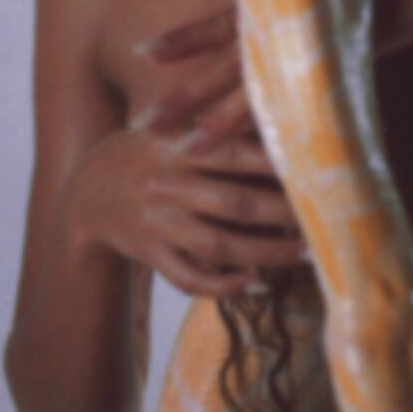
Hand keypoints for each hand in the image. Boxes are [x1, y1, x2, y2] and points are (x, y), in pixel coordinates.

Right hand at [66, 7, 307, 299]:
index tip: (319, 173)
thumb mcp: (171, 130)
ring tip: (305, 254)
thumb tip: (281, 125)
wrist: (86, 194)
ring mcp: (156, 223)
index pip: (235, 154)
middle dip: (285, 214)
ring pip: (220, 245)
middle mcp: (165, 184)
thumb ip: (216, 130)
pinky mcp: (149, 254)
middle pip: (235, 203)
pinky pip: (190, 277)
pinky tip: (258, 284)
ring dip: (268, 253)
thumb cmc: (147, 154)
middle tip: (326, 218)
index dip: (278, 166)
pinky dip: (226, 286)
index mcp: (174, 145)